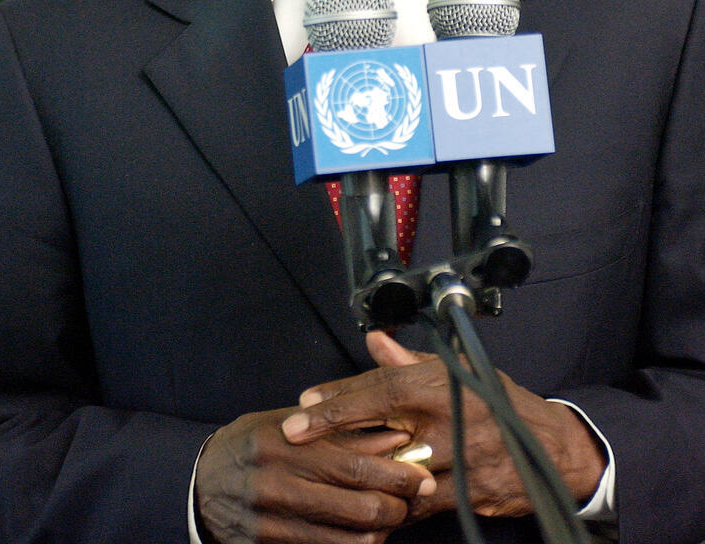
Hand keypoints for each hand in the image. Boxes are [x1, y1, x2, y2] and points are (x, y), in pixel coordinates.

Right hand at [195, 404, 435, 543]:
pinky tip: (360, 534)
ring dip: (380, 531)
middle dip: (397, 506)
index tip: (422, 474)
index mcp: (287, 442)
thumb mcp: (289, 424)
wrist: (200, 485)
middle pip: (360, 506)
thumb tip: (396, 436)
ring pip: (350, 539)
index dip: (398, 473)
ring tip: (388, 517)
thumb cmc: (252, 447)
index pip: (357, 464)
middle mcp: (280, 483)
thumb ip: (340, 431)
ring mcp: (274, 521)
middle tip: (412, 499)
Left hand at [281, 333, 605, 520]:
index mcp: (443, 385)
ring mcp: (457, 462)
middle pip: (378, 429)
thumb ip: (410, 362)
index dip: (340, 396)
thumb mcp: (458, 370)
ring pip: (392, 471)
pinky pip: (415, 504)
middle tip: (294, 436)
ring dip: (355, 472)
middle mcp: (448, 420)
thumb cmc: (497, 402)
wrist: (550, 449)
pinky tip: (362, 502)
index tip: (305, 403)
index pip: (381, 387)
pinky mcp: (464, 495)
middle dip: (333, 435)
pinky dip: (388, 503)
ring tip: (318, 469)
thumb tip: (376, 341)